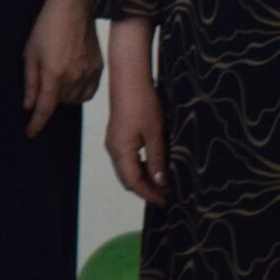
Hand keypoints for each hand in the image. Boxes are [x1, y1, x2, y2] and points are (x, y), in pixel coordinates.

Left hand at [22, 0, 102, 137]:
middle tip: (45, 78)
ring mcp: (89, 73)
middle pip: (60, 103)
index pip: (45, 108)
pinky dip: (79, 91)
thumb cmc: (47, 26)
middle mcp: (74, 76)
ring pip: (75, 99)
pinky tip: (72, 77)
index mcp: (54, 73)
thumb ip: (30, 83)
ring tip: (59, 74)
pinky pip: (89, 91)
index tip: (31, 133)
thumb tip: (29, 106)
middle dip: (50, 98)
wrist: (73, 7)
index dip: (37, 123)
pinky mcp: (99, 68)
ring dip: (65, 95)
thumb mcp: (31, 53)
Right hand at [103, 19, 166, 205]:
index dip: (150, 194)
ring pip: (127, 169)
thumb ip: (157, 160)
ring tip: (163, 184)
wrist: (129, 77)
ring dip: (144, 179)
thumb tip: (161, 183)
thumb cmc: (142, 103)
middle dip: (146, 190)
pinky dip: (140, 167)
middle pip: (128, 179)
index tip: (166, 202)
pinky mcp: (117, 135)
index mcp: (120, 151)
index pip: (133, 182)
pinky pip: (127, 159)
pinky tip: (154, 166)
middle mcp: (113, 149)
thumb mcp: (155, 133)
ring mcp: (113, 142)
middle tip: (167, 197)